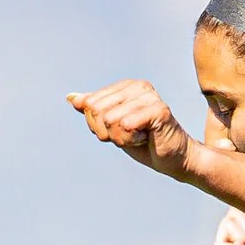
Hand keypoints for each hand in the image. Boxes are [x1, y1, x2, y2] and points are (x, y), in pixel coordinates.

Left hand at [67, 79, 195, 179]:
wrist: (173, 159)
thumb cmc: (144, 143)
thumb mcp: (113, 127)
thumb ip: (94, 110)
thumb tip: (71, 98)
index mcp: (125, 86)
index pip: (90, 105)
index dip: (98, 126)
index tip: (120, 130)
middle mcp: (137, 86)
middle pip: (97, 111)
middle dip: (108, 132)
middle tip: (130, 135)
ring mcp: (149, 96)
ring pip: (110, 121)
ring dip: (122, 138)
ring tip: (140, 137)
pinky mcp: (159, 110)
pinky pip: (126, 127)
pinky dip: (132, 140)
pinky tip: (146, 138)